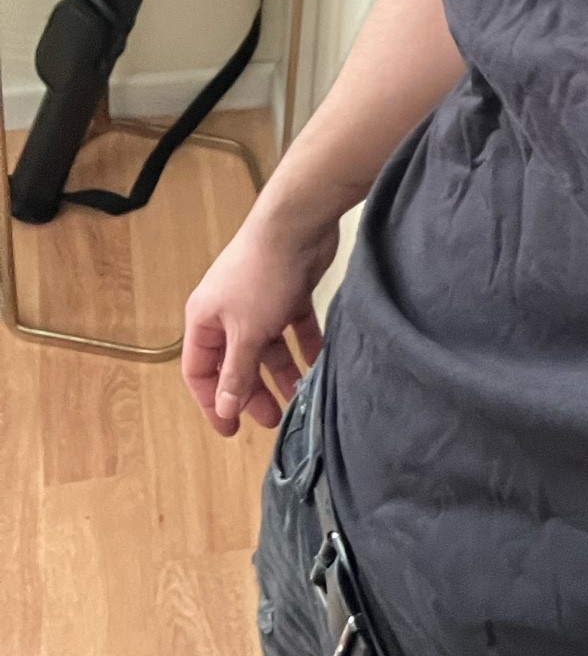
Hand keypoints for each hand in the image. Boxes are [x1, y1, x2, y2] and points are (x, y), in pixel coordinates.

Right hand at [181, 208, 338, 435]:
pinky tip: (319, 362)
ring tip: (300, 395)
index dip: (212, 402)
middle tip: (273, 419)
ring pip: (268, 346)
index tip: (231, 430)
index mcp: (205, 321)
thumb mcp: (246, 333)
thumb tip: (222, 409)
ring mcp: (259, 300)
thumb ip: (236, 373)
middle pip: (236, 362)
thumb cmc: (261, 278)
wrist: (297, 224)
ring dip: (283, 371)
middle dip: (252, 391)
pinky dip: (304, 343)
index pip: (200, 371)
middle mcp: (228, 312)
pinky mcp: (289, 290)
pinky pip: (293, 326)